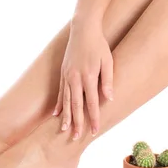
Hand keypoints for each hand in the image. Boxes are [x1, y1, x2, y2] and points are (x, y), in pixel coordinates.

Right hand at [53, 24, 113, 139]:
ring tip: (64, 130)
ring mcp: (67, 76)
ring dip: (66, 116)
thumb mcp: (108, 61)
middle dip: (77, 122)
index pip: (91, 102)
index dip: (94, 118)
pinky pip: (60, 92)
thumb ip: (108, 80)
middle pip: (76, 105)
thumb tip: (110, 99)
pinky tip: (57, 114)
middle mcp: (75, 78)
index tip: (95, 131)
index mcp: (88, 76)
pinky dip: (59, 104)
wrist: (83, 29)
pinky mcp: (63, 73)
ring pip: (66, 100)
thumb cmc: (99, 45)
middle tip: (77, 137)